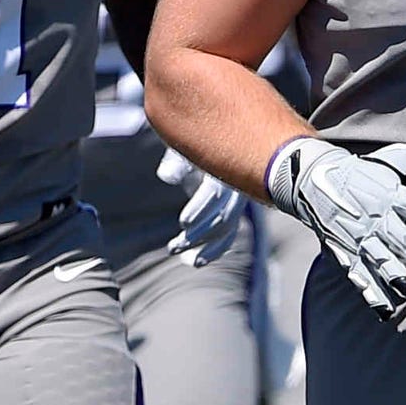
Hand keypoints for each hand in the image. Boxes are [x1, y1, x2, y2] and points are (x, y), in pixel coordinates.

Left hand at [166, 148, 245, 267]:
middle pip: (223, 217)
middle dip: (199, 235)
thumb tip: (167, 177)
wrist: (214, 143)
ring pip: (227, 229)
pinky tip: (197, 261)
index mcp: (226, 167)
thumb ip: (175, 162)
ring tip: (177, 253)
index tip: (182, 222)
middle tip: (173, 247)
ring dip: (204, 247)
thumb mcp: (184, 147)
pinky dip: (215, 250)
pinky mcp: (232, 211)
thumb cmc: (194, 144)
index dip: (201, 209)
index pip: (217, 193)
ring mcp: (237, 200)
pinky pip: (229, 234)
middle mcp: (237, 186)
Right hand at [266, 138, 405, 315]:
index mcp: (390, 193)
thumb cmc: (363, 169)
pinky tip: (385, 311)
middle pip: (401, 238)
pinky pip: (359, 275)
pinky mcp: (345, 252)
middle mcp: (375, 217)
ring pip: (379, 259)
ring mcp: (359, 237)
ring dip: (394, 275)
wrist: (313, 178)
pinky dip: (371, 294)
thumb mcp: (394, 159)